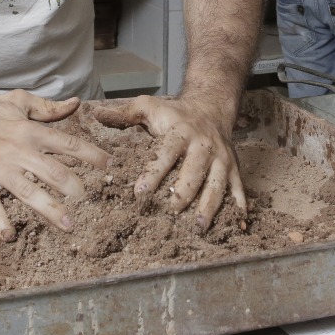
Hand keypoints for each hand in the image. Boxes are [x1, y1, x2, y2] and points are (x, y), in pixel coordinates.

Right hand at [0, 90, 111, 242]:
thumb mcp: (17, 102)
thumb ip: (48, 107)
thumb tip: (76, 104)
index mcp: (30, 132)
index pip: (68, 144)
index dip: (92, 155)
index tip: (110, 166)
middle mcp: (18, 152)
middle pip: (53, 171)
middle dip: (74, 187)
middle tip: (90, 199)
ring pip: (29, 192)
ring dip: (50, 210)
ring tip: (69, 225)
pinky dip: (0, 222)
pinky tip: (10, 237)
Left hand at [82, 94, 245, 229]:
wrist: (211, 107)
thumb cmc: (174, 113)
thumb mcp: (148, 107)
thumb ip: (123, 114)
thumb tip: (95, 115)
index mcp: (180, 132)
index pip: (166, 154)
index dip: (154, 172)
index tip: (140, 192)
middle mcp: (203, 147)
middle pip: (193, 172)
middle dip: (183, 193)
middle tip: (170, 212)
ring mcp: (221, 160)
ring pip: (216, 185)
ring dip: (209, 207)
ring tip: (199, 227)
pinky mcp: (234, 170)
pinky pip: (239, 190)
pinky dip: (239, 209)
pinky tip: (237, 227)